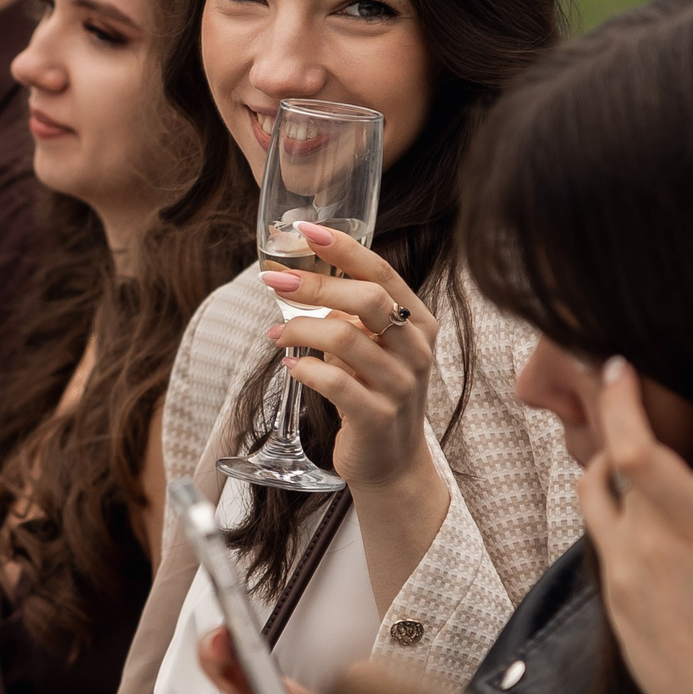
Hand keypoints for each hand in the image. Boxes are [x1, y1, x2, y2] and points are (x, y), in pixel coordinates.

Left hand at [264, 221, 440, 491]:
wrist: (391, 462)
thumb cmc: (375, 392)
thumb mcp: (374, 346)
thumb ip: (352, 313)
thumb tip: (300, 276)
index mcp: (418, 322)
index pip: (382, 273)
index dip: (344, 249)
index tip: (307, 231)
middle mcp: (415, 349)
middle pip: (366, 299)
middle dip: (314, 284)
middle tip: (274, 281)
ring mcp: (400, 385)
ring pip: (344, 338)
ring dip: (300, 329)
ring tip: (277, 334)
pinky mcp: (376, 417)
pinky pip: (334, 383)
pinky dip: (305, 369)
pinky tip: (291, 366)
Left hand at [579, 357, 692, 693]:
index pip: (634, 447)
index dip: (620, 400)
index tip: (619, 366)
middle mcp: (652, 542)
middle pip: (605, 463)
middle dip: (613, 430)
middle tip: (630, 414)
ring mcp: (624, 572)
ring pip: (593, 497)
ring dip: (607, 474)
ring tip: (638, 472)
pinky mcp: (610, 597)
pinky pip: (603, 538)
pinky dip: (617, 518)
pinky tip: (650, 529)